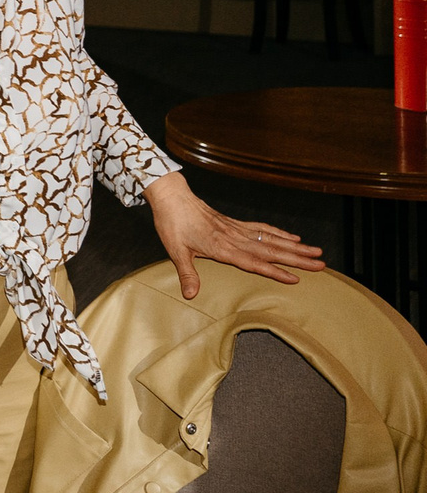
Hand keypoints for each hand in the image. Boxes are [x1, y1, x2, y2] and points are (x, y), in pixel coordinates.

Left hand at [146, 172, 323, 297]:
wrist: (172, 198)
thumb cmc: (172, 224)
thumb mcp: (176, 251)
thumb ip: (187, 274)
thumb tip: (191, 295)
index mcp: (223, 248)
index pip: (254, 263)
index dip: (275, 271)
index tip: (296, 279)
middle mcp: (235, 238)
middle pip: (271, 251)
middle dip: (297, 259)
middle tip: (321, 265)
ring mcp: (237, 229)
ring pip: (272, 239)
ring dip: (295, 246)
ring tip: (317, 252)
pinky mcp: (235, 222)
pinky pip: (262, 228)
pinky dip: (279, 232)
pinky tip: (293, 237)